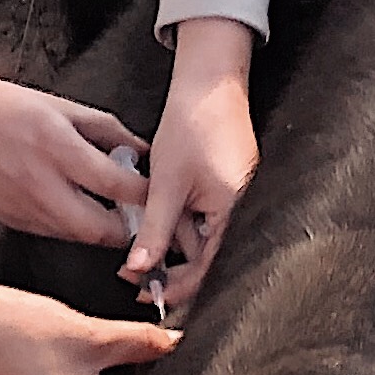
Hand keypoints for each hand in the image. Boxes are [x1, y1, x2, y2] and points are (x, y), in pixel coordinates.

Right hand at [0, 65, 148, 245]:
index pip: (118, 186)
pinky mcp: (9, 220)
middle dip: (128, 228)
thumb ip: (107, 131)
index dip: (146, 195)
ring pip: (77, 238)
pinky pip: (51, 234)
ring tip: (106, 208)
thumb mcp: (63, 107)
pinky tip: (71, 207)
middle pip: (102, 230)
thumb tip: (139, 152)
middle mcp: (42, 185)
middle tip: (136, 214)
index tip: (157, 193)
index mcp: (59, 149)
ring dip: (98, 229)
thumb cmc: (4, 106)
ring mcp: (23, 209)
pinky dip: (69, 226)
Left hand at [129, 18, 257, 308]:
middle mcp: (241, 211)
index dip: (173, 285)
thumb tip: (139, 268)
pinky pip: (202, 216)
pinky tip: (158, 213)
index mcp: (233, 214)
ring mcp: (236, 199)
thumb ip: (154, 231)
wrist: (210, 83)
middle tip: (133, 268)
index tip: (144, 290)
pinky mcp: (228, 188)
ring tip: (141, 232)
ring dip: (171, 240)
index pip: (205, 269)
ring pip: (199, 236)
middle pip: (204, 257)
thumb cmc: (193, 124)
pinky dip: (179, 220)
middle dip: (169, 264)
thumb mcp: (165, 184)